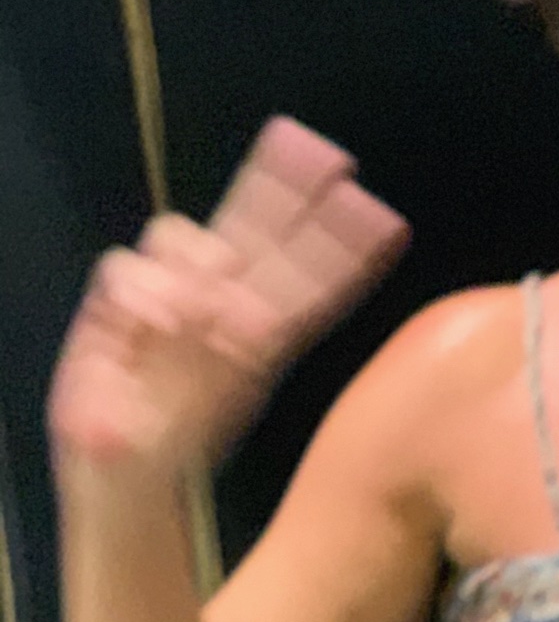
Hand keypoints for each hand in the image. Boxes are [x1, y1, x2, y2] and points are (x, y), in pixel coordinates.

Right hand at [48, 116, 409, 471]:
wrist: (131, 461)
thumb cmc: (194, 425)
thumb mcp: (249, 381)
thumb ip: (272, 335)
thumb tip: (266, 309)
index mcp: (261, 316)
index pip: (302, 266)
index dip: (338, 241)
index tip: (380, 219)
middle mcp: (218, 293)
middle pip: (250, 225)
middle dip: (281, 188)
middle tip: (322, 159)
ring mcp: (166, 292)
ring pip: (182, 235)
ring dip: (201, 254)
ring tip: (212, 294)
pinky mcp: (114, 306)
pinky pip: (124, 268)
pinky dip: (142, 285)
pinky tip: (163, 316)